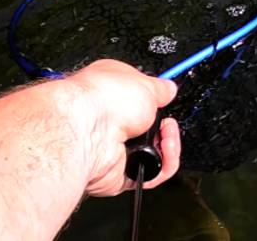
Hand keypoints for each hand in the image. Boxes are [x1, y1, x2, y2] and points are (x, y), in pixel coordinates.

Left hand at [62, 60, 181, 195]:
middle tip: (166, 121)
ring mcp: (113, 151)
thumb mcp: (145, 82)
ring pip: (153, 154)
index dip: (155, 101)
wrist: (88, 130)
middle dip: (164, 126)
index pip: (138, 100)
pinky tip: (165, 150)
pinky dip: (165, 164)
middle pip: (148, 129)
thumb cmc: (104, 100)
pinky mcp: (120, 175)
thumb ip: (160, 88)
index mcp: (109, 94)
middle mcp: (108, 124)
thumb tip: (168, 90)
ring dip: (168, 145)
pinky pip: (152, 175)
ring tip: (167, 135)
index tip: (166, 100)